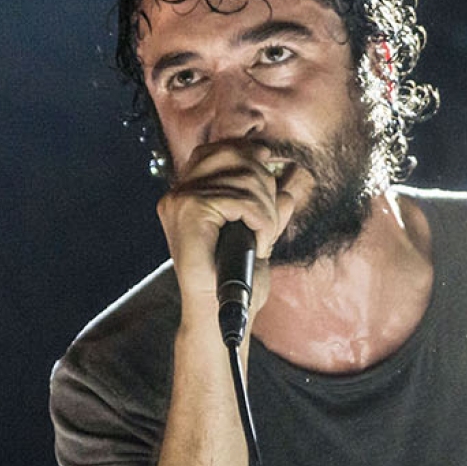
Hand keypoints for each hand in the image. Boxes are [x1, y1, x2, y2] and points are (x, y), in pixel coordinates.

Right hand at [155, 140, 305, 318]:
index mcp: (185, 195)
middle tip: (269, 221)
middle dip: (265, 184)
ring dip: (268, 210)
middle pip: (234, 156)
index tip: (269, 175)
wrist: (217, 315)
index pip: (220, 150)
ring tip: (266, 238)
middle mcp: (178, 193)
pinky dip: (263, 221)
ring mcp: (181, 200)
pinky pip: (243, 200)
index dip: (249, 157)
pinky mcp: (191, 210)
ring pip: (245, 178)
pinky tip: (261, 243)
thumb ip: (266, 203)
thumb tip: (288, 174)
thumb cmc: (234, 281)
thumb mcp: (255, 232)